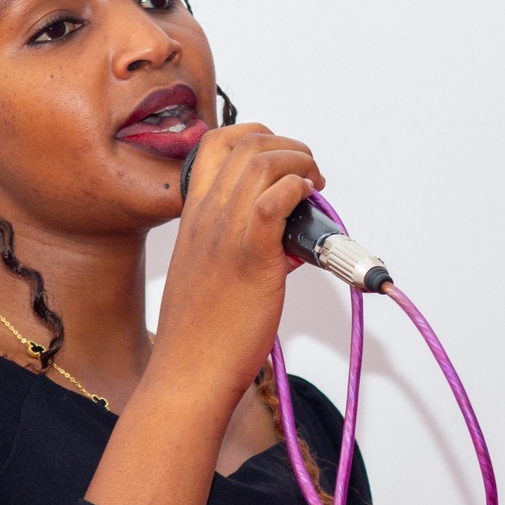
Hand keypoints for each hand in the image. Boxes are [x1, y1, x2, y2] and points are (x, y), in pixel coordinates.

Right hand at [85, 123, 323, 504]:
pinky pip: (277, 197)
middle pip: (245, 144)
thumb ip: (245, 247)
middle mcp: (205, 216)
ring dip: (299, 163)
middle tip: (308, 169)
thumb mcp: (212, 274)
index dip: (252, 135)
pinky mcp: (250, 253)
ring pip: (263, 162)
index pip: (214, 145)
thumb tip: (289, 238)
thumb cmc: (201, 332)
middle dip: (287, 146)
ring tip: (315, 183)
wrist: (189, 369)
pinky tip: (307, 203)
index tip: (277, 153)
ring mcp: (225, 232)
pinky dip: (298, 189)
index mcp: (192, 217)